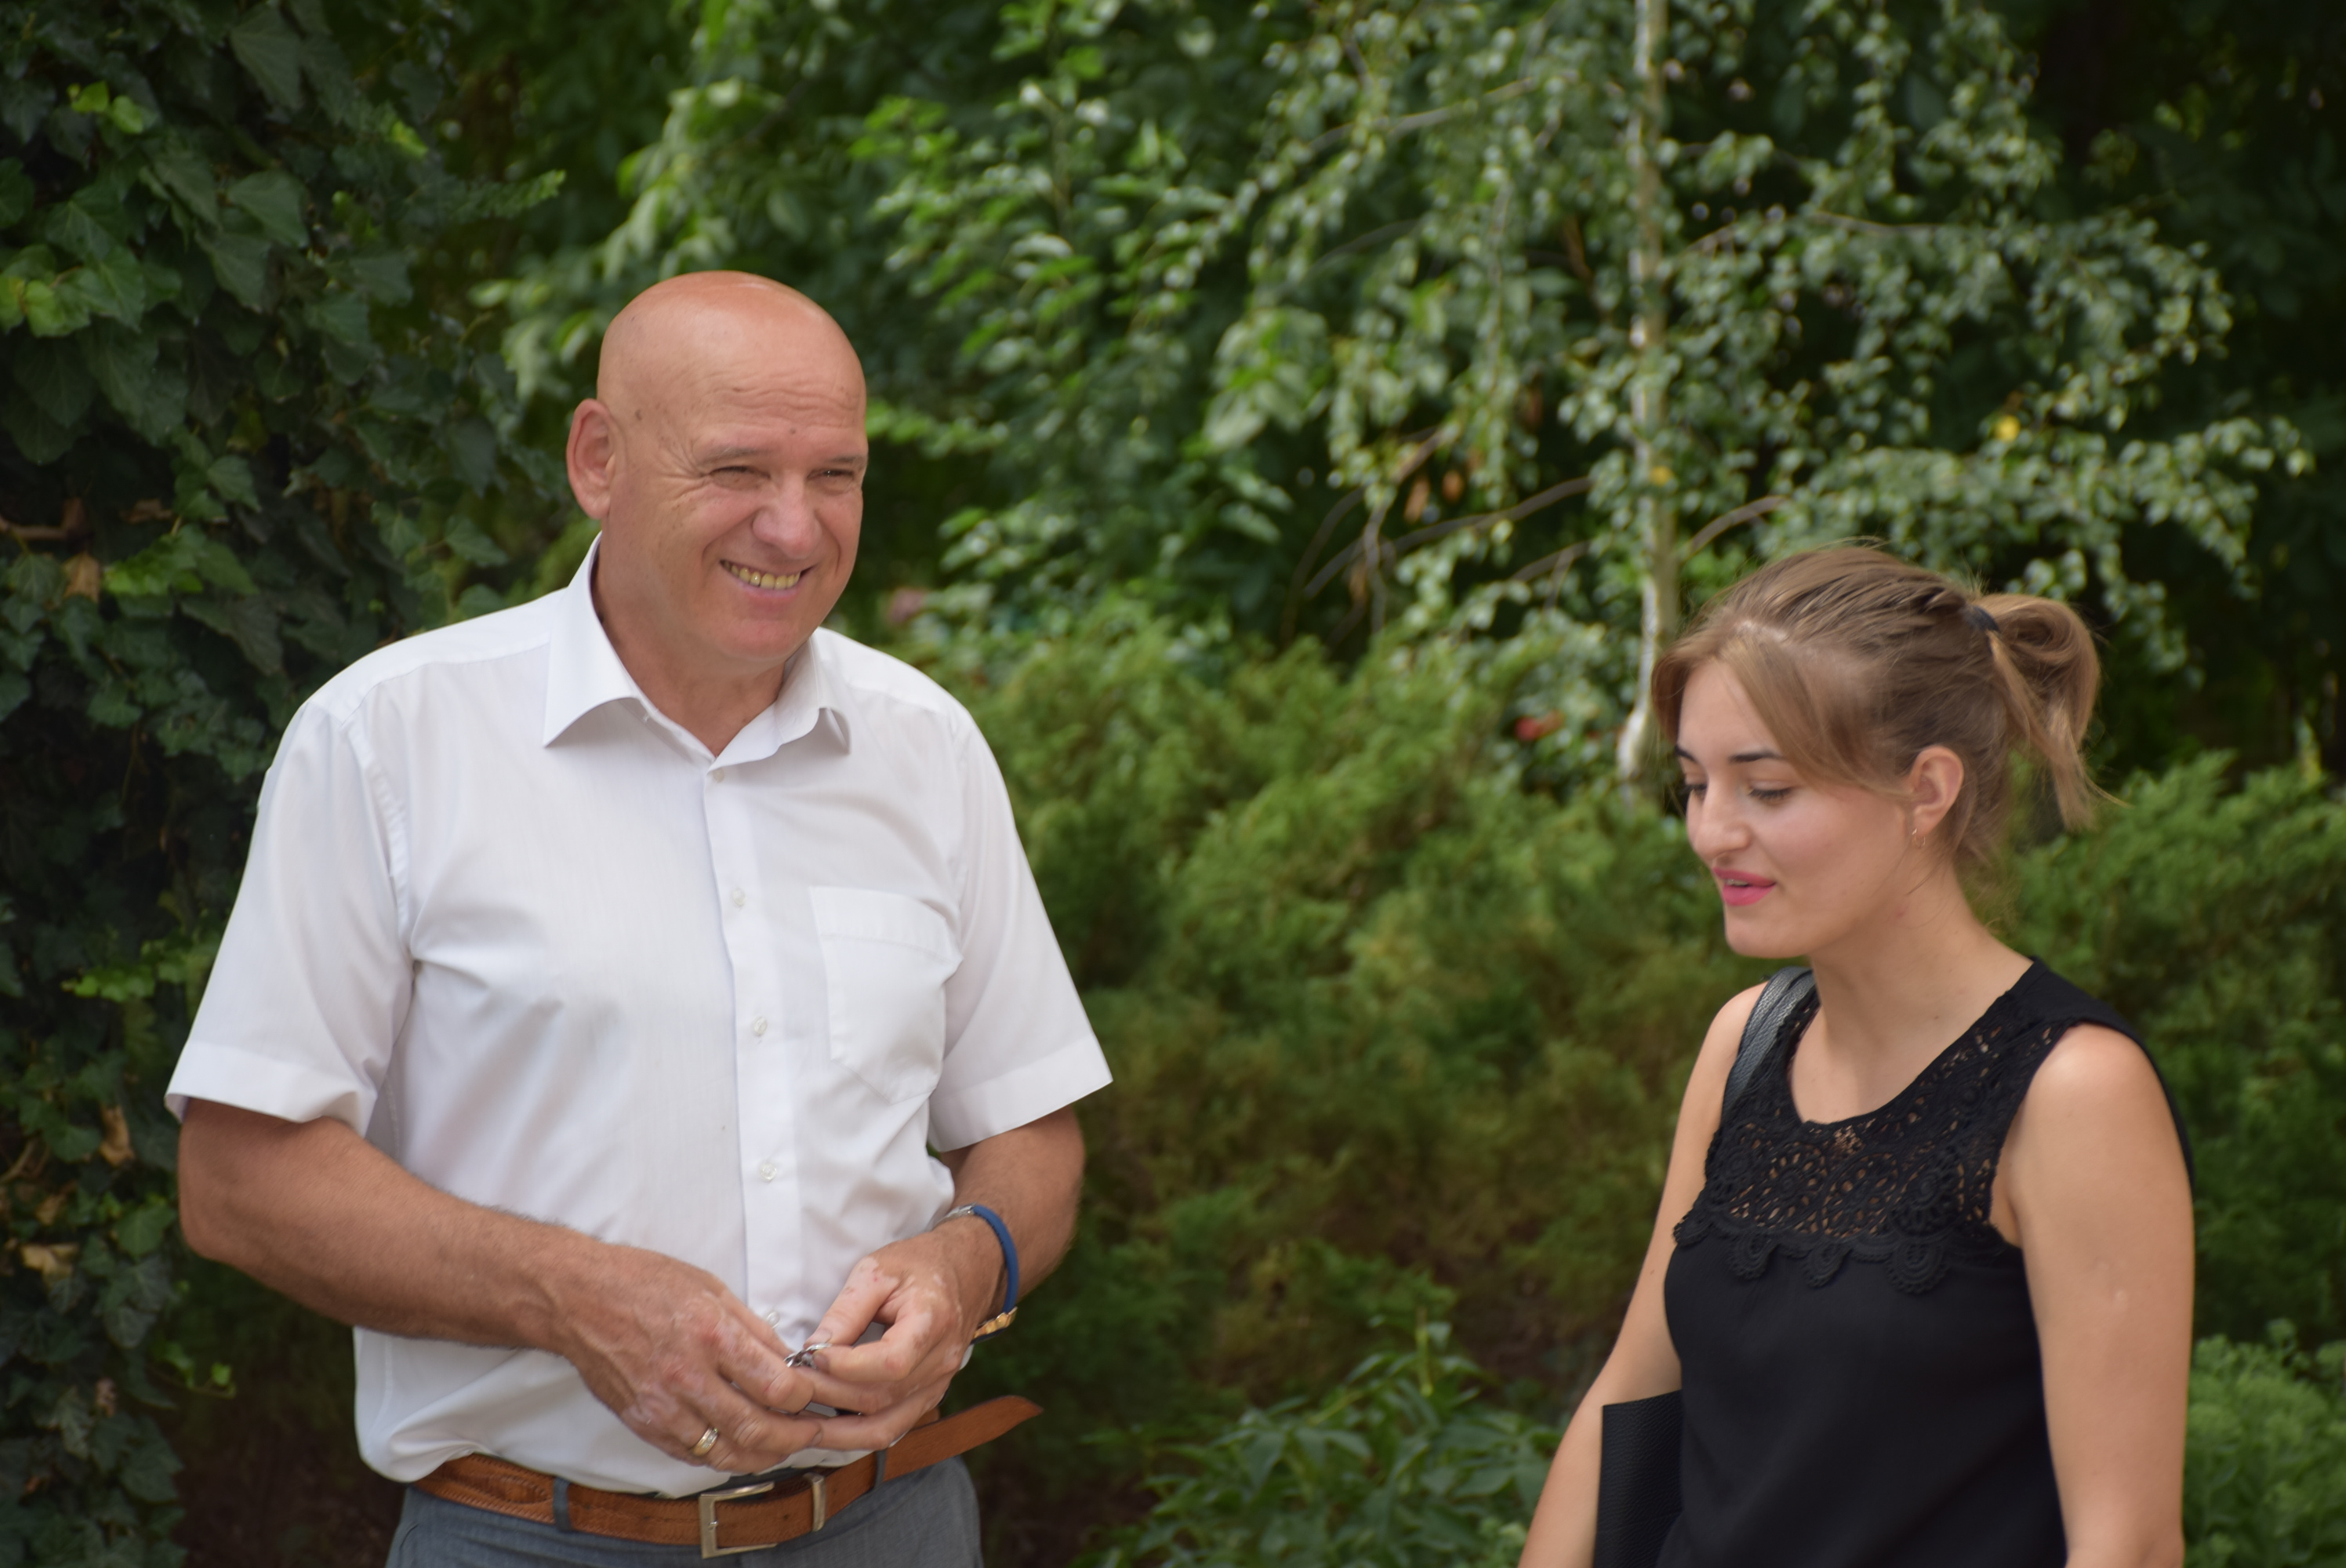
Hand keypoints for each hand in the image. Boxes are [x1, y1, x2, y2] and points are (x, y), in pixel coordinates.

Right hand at [545, 1241, 827, 1473]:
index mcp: (712, 1335)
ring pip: (725, 1453)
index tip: (814, 1397)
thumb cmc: (644, 1283)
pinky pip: (691, 1455)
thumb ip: (754, 1330)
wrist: (578, 1298)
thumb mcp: (712, 1288)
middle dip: (794, 1438)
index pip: (777, 1387)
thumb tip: (789, 1361)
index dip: (806, 1399)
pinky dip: (722, 1456)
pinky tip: (740, 1446)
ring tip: (782, 1445)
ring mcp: (662, 1407)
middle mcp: (687, 1377)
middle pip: (757, 1429)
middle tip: (811, 1433)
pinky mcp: (642, 1424)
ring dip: (763, 1455)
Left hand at [787, 1221, 1001, 1452]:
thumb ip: (846, 1310)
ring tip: (800, 1422)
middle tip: (791, 1387)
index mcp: (933, 1321)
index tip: (810, 1355)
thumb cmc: (920, 1265)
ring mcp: (938, 1385)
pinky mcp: (929, 1397)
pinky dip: (857, 1433)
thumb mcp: (877, 1270)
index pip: (890, 1362)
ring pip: (886, 1425)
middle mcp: (942, 1361)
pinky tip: (828, 1428)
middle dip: (830, 1396)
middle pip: (882, 1397)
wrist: (965, 1271)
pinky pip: (892, 1427)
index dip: (846, 1366)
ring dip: (839, 1431)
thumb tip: (812, 1348)